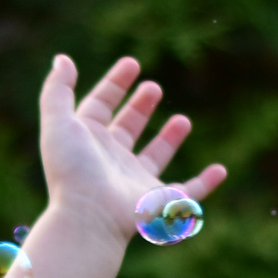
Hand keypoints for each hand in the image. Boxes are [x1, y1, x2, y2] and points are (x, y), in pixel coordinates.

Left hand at [37, 55, 227, 242]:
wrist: (88, 217)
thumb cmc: (72, 170)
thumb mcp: (58, 121)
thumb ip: (57, 89)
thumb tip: (63, 59)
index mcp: (88, 141)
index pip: (100, 106)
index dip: (115, 83)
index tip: (132, 63)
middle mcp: (111, 161)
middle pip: (127, 129)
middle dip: (140, 107)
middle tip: (153, 87)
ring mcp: (135, 182)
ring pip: (155, 157)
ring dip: (169, 139)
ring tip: (183, 120)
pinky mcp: (159, 202)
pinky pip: (189, 193)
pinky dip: (206, 183)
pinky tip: (220, 170)